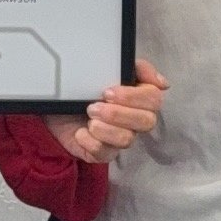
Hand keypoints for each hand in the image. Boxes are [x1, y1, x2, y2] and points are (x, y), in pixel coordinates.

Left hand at [46, 65, 167, 165]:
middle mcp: (135, 120)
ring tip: (88, 118)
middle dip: (119, 114)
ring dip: (106, 129)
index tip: (108, 91)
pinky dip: (91, 142)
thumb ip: (137, 68)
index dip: (133, 97)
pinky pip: (105, 154)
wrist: (57, 102)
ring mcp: (120, 139)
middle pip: (146, 122)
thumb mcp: (108, 67)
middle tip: (94, 106)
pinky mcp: (103, 153)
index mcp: (141, 98)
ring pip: (127, 140)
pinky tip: (80, 133)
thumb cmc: (86, 85)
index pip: (154, 100)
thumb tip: (162, 83)